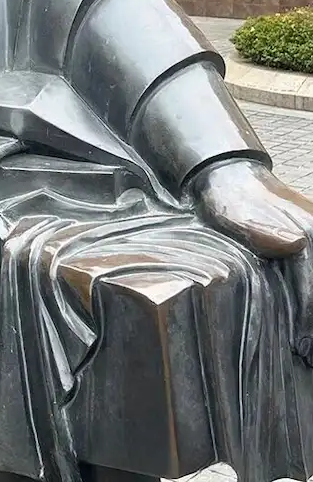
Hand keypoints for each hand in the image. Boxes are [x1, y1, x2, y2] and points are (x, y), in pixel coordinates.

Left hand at [191, 158, 312, 363]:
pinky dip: (308, 302)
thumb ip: (262, 231)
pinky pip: (311, 277)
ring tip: (307, 351)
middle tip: (306, 356)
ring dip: (312, 319)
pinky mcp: (310, 243)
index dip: (309, 321)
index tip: (301, 347)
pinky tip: (305, 327)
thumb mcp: (235, 213)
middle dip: (312, 326)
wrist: (228, 177)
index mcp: (306, 232)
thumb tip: (297, 243)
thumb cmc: (228, 200)